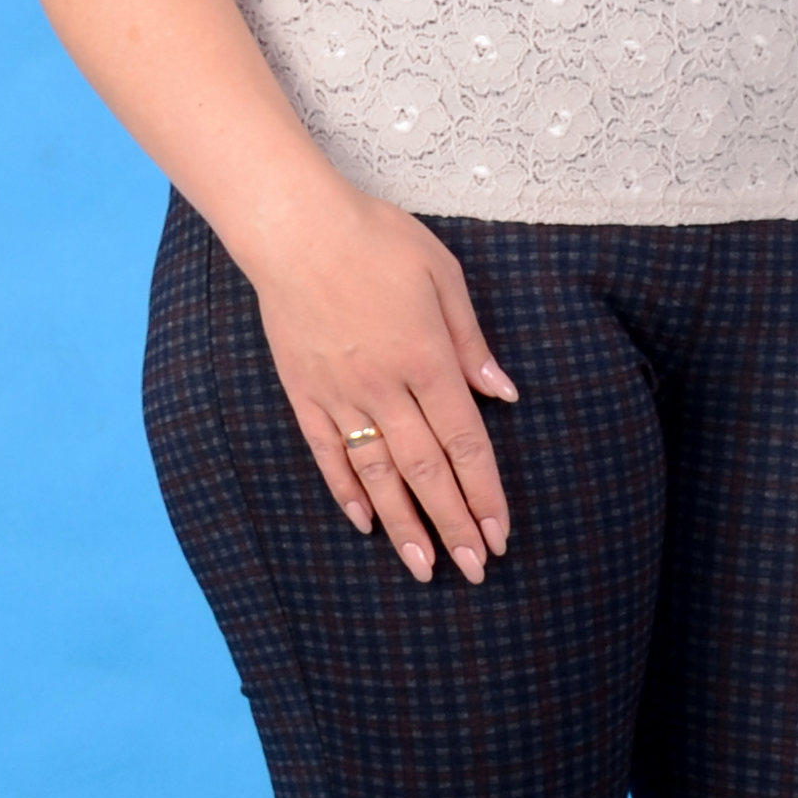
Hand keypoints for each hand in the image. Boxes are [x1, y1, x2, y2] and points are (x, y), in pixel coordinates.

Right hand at [240, 179, 516, 583]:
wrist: (294, 225)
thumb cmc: (377, 238)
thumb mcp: (443, 276)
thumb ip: (471, 342)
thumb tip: (502, 395)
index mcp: (427, 360)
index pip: (465, 444)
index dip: (485, 495)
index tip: (499, 535)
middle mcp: (385, 387)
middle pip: (426, 471)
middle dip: (453, 526)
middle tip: (474, 571)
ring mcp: (340, 394)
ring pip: (377, 474)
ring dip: (403, 525)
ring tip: (423, 567)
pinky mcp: (304, 392)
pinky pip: (327, 453)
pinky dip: (346, 491)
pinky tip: (364, 523)